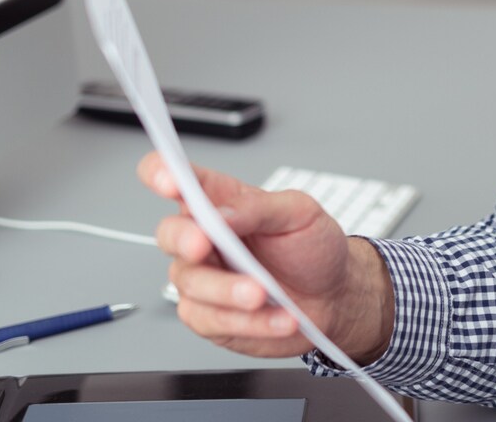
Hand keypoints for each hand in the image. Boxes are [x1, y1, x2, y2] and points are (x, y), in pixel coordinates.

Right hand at [137, 152, 393, 361]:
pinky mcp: (209, 315)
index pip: (179, 178)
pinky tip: (278, 316)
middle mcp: (204, 237)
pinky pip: (212, 319)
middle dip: (184, 239)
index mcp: (222, 201)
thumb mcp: (299, 213)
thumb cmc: (312, 248)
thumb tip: (220, 213)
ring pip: (191, 282)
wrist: (333, 296)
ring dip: (228, 290)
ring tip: (264, 293)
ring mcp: (203, 278)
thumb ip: (258, 208)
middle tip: (203, 244)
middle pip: (169, 233)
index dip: (162, 173)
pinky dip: (249, 321)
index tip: (169, 181)